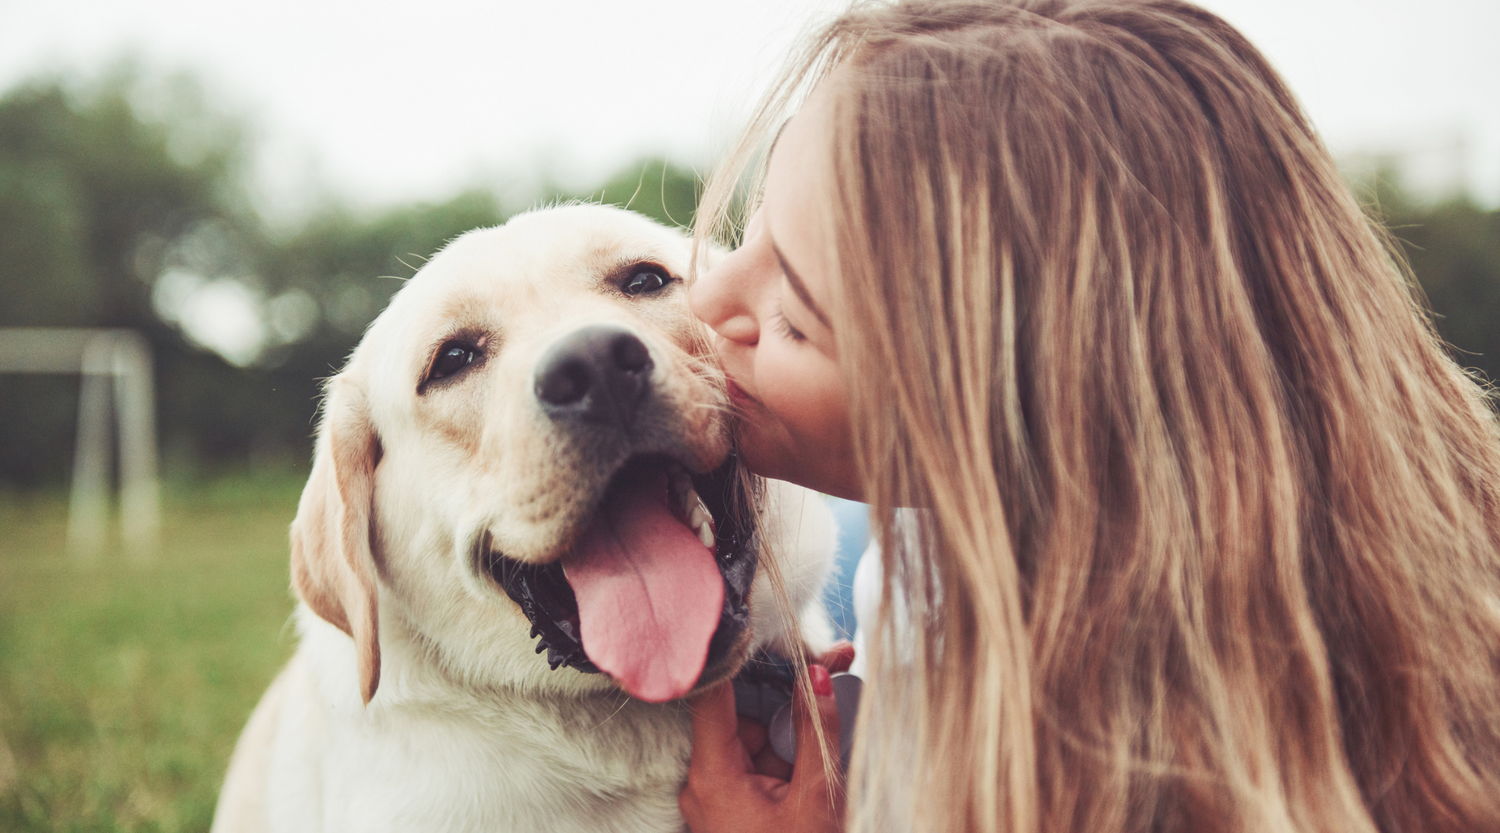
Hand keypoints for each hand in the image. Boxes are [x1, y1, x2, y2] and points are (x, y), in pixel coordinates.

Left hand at [679, 646, 853, 832]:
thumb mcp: (816, 796)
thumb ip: (815, 731)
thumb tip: (817, 675)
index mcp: (713, 776)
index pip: (712, 696)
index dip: (738, 661)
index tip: (766, 633)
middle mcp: (702, 785)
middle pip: (740, 718)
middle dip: (783, 704)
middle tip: (830, 677)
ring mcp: (714, 801)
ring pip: (750, 744)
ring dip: (786, 738)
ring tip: (826, 741)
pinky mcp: (728, 812)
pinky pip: (752, 770)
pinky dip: (780, 762)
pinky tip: (809, 769)